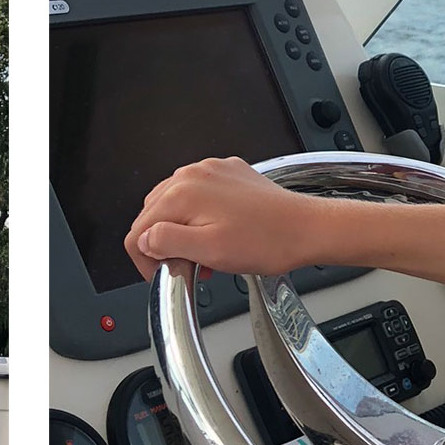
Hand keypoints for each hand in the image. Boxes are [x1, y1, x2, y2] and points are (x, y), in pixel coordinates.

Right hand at [125, 157, 320, 281]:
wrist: (306, 228)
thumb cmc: (267, 241)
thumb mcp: (210, 251)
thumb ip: (167, 242)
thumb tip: (144, 240)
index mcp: (182, 194)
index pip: (138, 229)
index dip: (145, 260)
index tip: (162, 274)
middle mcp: (193, 175)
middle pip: (153, 214)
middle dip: (162, 244)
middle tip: (186, 267)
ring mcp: (211, 170)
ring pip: (174, 204)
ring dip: (180, 231)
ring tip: (203, 254)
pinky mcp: (227, 173)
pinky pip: (198, 194)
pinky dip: (198, 216)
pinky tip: (216, 234)